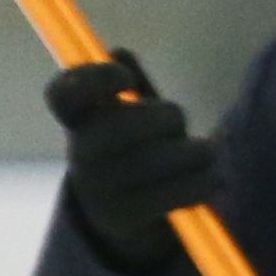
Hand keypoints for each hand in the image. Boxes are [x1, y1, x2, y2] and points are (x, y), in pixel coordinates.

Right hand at [44, 57, 223, 270]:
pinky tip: (213, 179)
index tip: (126, 80)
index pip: (62, 95)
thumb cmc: (136, 151)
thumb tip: (120, 53)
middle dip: (161, 117)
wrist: (130, 221)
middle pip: (116, 127)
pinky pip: (171, 193)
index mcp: (79, 123)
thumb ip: (129, 84)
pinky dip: (201, 183)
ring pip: (153, 160)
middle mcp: (79, 156)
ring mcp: (97, 191)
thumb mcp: (130, 115)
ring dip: (194, 151)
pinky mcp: (124, 219)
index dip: (92, 80)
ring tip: (208, 152)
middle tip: (180, 119)